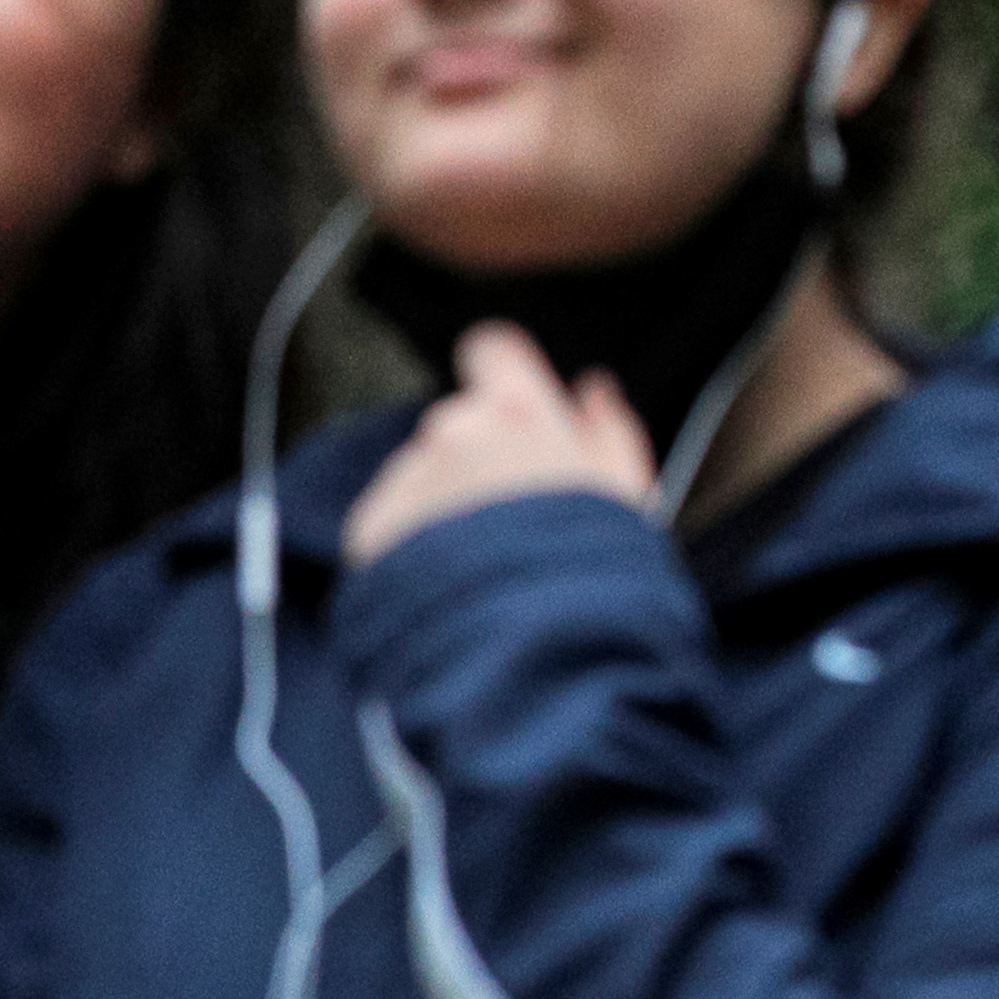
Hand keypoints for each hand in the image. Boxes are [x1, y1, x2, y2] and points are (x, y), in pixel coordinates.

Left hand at [344, 324, 658, 569]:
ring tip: (487, 569)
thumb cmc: (597, 574)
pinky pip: (392, 523)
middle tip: (515, 524)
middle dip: (479, 461)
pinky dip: (412, 548)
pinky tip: (452, 587)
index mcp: (520, 412)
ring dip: (446, 507)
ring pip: (425, 477)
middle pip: (459, 425)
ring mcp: (408, 474)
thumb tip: (593, 387)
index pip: (490, 350)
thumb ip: (609, 431)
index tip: (510, 408)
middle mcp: (454, 428)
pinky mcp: (370, 524)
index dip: (498, 375)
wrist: (535, 648)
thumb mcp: (628, 496)